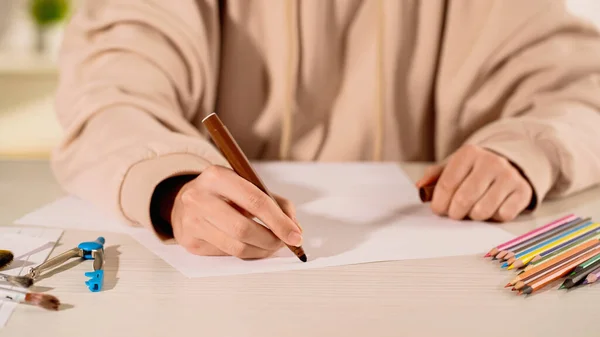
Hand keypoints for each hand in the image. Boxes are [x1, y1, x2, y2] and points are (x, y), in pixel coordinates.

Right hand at [170, 165, 301, 258]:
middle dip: (271, 240)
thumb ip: (274, 202)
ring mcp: (191, 222)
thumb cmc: (223, 192)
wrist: (184, 200)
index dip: (279, 221)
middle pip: (243, 229)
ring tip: (271, 246)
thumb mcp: (246, 184)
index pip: (254, 201)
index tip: (295, 234)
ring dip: (261, 251)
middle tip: (284, 243)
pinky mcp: (190, 242)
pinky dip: (246, 253)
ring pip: (236, 247)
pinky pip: (227, 254)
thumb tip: (294, 228)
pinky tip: (251, 245)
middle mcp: (199, 198)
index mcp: (217, 176)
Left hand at [416, 144, 532, 221]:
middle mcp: (491, 162)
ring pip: (483, 210)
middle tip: (454, 213)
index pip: (447, 183)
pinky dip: (494, 217)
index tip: (438, 209)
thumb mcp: (454, 166)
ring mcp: (509, 176)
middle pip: (464, 198)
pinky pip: (503, 215)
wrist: (511, 164)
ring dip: (473, 216)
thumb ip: (435, 175)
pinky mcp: (523, 191)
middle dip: (454, 212)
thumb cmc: (474, 170)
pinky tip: (491, 209)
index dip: (439, 202)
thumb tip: (420, 187)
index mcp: (469, 154)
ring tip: (472, 210)